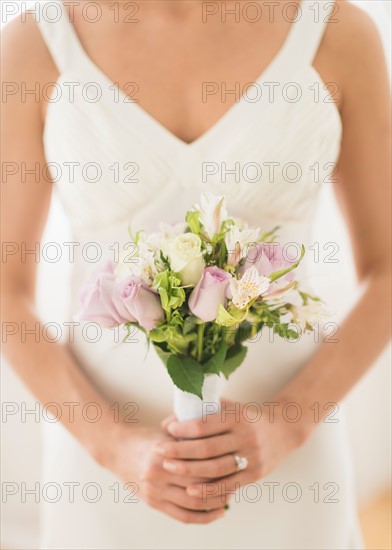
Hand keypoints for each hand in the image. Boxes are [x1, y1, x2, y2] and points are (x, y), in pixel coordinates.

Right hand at [100, 424, 227, 523]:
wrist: (117, 449)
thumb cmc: (146, 438)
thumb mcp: (167, 433)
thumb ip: (189, 440)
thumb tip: (220, 441)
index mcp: (163, 452)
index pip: (198, 463)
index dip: (219, 465)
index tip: (234, 461)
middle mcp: (158, 473)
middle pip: (198, 485)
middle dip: (220, 485)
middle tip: (237, 480)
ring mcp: (154, 491)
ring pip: (192, 504)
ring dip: (214, 504)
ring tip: (229, 498)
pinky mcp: (153, 503)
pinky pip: (182, 516)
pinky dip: (202, 517)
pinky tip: (216, 513)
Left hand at [159, 399, 307, 500]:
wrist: (283, 429)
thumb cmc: (247, 416)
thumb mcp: (230, 407)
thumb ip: (203, 412)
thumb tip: (169, 422)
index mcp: (237, 417)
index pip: (205, 424)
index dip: (184, 428)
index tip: (168, 429)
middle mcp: (245, 436)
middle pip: (207, 448)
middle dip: (180, 451)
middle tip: (159, 451)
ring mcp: (251, 457)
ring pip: (215, 468)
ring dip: (189, 470)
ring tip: (169, 468)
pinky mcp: (254, 474)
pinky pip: (228, 485)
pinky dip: (208, 490)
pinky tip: (190, 490)